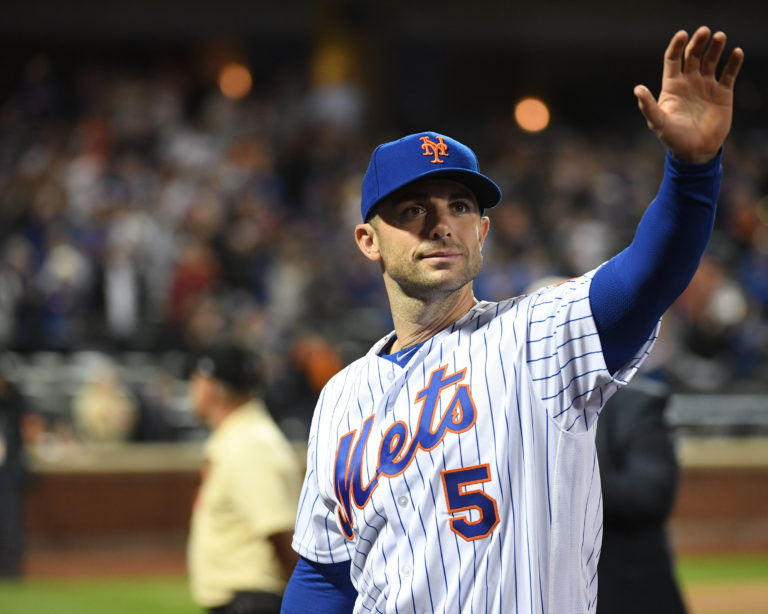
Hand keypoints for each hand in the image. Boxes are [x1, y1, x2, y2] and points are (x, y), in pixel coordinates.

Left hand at [634, 26, 743, 162]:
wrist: (695, 152)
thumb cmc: (673, 138)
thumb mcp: (658, 122)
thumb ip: (648, 106)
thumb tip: (637, 89)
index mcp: (672, 86)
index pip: (673, 59)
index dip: (677, 45)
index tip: (682, 34)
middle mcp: (689, 82)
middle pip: (693, 55)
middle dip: (698, 42)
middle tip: (705, 32)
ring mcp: (706, 86)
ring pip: (711, 60)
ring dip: (716, 47)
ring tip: (720, 37)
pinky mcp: (722, 92)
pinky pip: (729, 73)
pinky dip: (733, 62)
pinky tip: (736, 53)